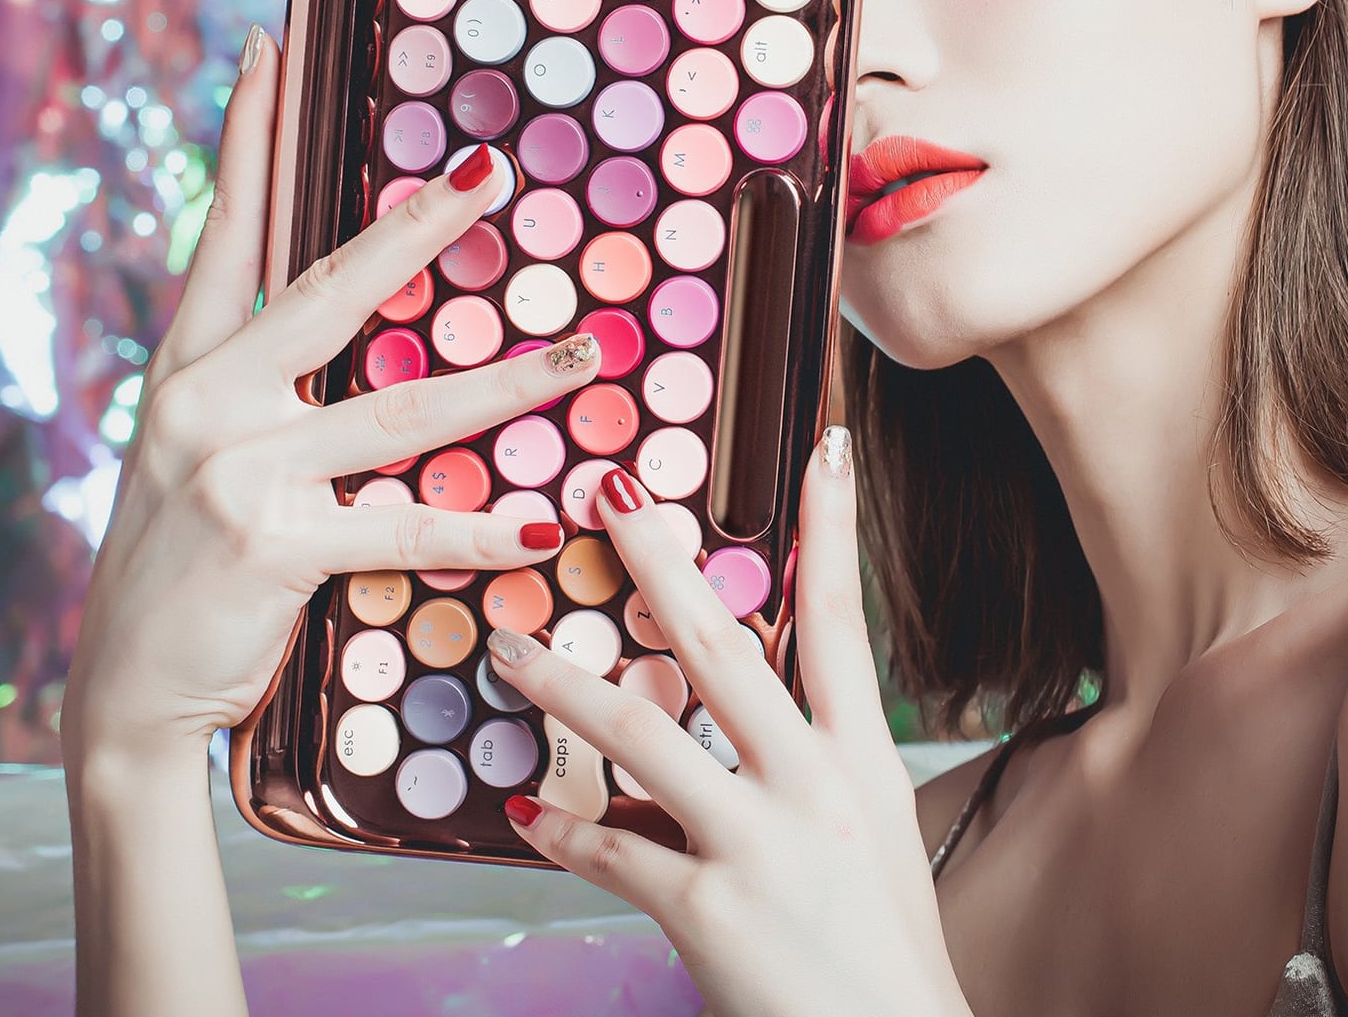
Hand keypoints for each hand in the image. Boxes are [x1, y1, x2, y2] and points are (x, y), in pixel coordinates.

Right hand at [61, 25, 603, 773]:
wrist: (124, 689)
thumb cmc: (177, 566)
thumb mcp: (194, 454)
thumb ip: (257, 388)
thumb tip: (336, 338)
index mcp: (190, 367)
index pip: (227, 229)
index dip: (249, 136)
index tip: (270, 51)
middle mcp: (207, 400)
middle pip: (332, 290)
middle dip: (417, 227)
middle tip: (490, 174)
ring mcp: (237, 468)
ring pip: (401, 411)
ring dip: (508, 383)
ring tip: (586, 355)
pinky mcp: (269, 543)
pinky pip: (400, 528)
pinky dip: (477, 532)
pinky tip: (540, 526)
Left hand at [482, 436, 970, 1016]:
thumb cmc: (884, 947)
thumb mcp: (873, 832)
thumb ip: (811, 760)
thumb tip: (745, 708)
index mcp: (860, 760)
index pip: (843, 621)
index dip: (834, 529)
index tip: (822, 449)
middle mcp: (813, 785)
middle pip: (722, 647)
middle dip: (658, 564)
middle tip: (607, 495)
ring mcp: (761, 844)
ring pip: (645, 733)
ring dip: (566, 685)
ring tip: (511, 649)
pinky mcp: (712, 911)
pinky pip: (615, 851)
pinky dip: (563, 831)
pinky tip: (524, 813)